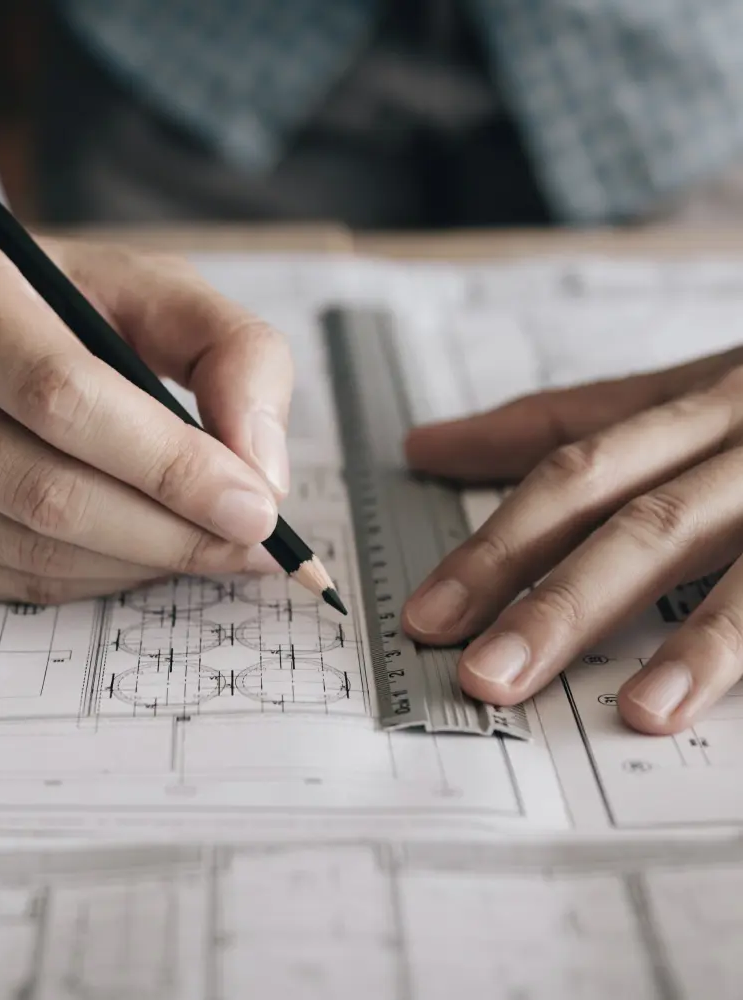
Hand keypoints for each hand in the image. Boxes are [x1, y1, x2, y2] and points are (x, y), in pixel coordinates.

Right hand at [0, 190, 289, 602]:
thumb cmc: (55, 299)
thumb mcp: (152, 288)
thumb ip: (234, 354)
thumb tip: (261, 473)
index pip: (62, 396)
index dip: (170, 465)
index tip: (257, 507)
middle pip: (45, 490)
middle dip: (170, 531)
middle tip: (248, 544)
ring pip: (28, 549)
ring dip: (139, 563)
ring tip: (205, 546)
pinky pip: (5, 580)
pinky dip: (93, 579)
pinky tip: (139, 554)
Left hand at [401, 346, 742, 734]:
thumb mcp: (686, 392)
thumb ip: (563, 419)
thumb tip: (426, 445)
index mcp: (697, 404)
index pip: (570, 472)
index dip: (493, 543)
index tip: (423, 615)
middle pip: (634, 516)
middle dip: (550, 598)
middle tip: (478, 675)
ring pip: (733, 554)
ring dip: (675, 640)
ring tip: (621, 710)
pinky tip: (698, 695)